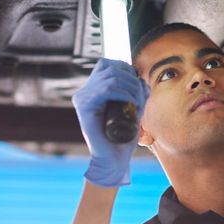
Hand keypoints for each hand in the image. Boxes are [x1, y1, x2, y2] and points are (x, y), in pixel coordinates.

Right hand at [72, 58, 149, 186]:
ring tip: (138, 103)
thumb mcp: (133, 110)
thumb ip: (137, 95)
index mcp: (92, 89)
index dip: (125, 69)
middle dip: (132, 80)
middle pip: (111, 68)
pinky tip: (131, 103)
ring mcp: (82, 98)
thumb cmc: (123, 138)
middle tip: (141, 97)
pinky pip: (105, 89)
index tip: (137, 85)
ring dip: (131, 87)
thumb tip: (141, 79)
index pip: (107, 64)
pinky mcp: (84, 106)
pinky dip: (123, 93)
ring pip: (111, 77)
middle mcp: (84, 91)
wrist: (114, 160)